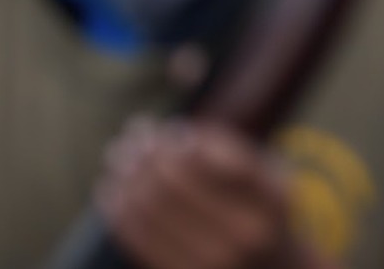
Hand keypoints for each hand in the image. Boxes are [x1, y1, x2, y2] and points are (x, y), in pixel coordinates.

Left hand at [99, 119, 319, 268]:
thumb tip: (178, 138)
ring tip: (119, 154)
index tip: (167, 129)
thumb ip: (232, 151)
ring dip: (128, 176)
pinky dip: (118, 209)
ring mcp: (211, 263)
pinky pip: (138, 237)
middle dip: (149, 153)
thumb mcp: (268, 175)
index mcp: (272, 201)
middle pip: (176, 183)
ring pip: (151, 208)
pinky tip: (111, 188)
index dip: (182, 144)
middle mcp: (244, 236)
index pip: (214, 162)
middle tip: (133, 133)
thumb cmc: (262, 211)